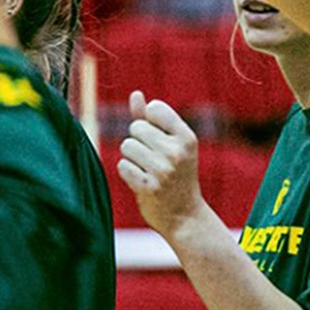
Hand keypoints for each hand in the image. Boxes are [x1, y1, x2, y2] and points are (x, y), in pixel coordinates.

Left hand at [114, 91, 208, 240]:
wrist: (185, 215)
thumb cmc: (176, 174)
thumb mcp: (172, 144)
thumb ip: (151, 119)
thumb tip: (136, 94)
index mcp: (187, 137)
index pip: (154, 108)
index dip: (149, 121)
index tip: (159, 138)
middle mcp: (177, 152)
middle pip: (135, 128)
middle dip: (139, 141)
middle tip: (155, 160)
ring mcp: (163, 170)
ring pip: (126, 146)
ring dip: (132, 158)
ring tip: (148, 170)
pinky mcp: (148, 187)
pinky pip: (122, 166)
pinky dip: (129, 173)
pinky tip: (143, 182)